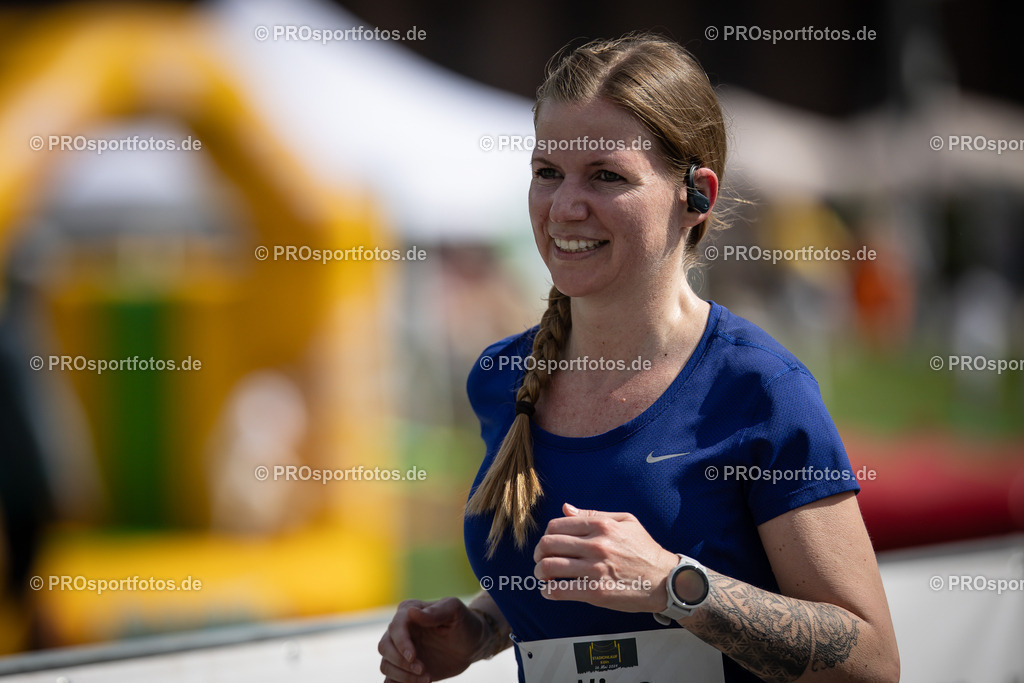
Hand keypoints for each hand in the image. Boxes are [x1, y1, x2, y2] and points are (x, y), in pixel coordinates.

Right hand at [378, 597, 486, 681]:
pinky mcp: (404, 669)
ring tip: (427, 678)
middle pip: (384, 647)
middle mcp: (400, 631)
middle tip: (423, 670)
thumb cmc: (464, 623)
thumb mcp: (455, 611)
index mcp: (409, 612)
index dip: (401, 643)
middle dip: (401, 663)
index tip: (413, 657)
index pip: (395, 627)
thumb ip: (435, 612)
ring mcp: (400, 651)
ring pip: (385, 665)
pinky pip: (390, 680)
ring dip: (403, 676)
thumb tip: (411, 612)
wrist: (471, 645)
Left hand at [533, 502, 678, 612]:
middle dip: (538, 553)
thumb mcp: (625, 522)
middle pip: (549, 545)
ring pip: (550, 567)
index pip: (557, 526)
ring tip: (543, 575)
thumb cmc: (645, 549)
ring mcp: (595, 569)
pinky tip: (549, 591)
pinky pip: (561, 590)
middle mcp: (596, 545)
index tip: (547, 544)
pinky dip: (549, 591)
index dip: (546, 535)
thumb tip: (566, 508)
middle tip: (540, 559)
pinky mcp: (597, 592)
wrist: (665, 580)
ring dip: (540, 572)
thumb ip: (593, 513)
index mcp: (601, 525)